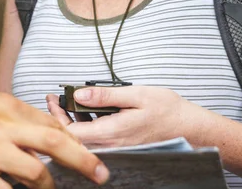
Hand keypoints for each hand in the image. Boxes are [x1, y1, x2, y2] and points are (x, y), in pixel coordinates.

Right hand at [0, 90, 108, 188]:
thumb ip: (11, 115)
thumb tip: (40, 130)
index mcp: (5, 104)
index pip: (50, 122)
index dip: (74, 140)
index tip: (88, 152)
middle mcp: (1, 124)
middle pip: (54, 142)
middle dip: (83, 160)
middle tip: (101, 174)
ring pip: (35, 172)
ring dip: (48, 187)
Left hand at [46, 86, 211, 148]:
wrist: (189, 128)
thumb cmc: (167, 111)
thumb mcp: (135, 95)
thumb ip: (105, 96)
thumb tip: (79, 94)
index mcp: (111, 132)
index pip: (72, 132)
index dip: (57, 117)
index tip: (52, 100)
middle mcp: (111, 144)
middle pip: (74, 137)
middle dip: (60, 118)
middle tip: (54, 99)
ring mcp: (116, 147)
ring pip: (84, 139)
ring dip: (72, 121)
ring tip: (66, 101)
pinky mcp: (121, 145)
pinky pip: (97, 139)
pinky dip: (86, 125)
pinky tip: (86, 110)